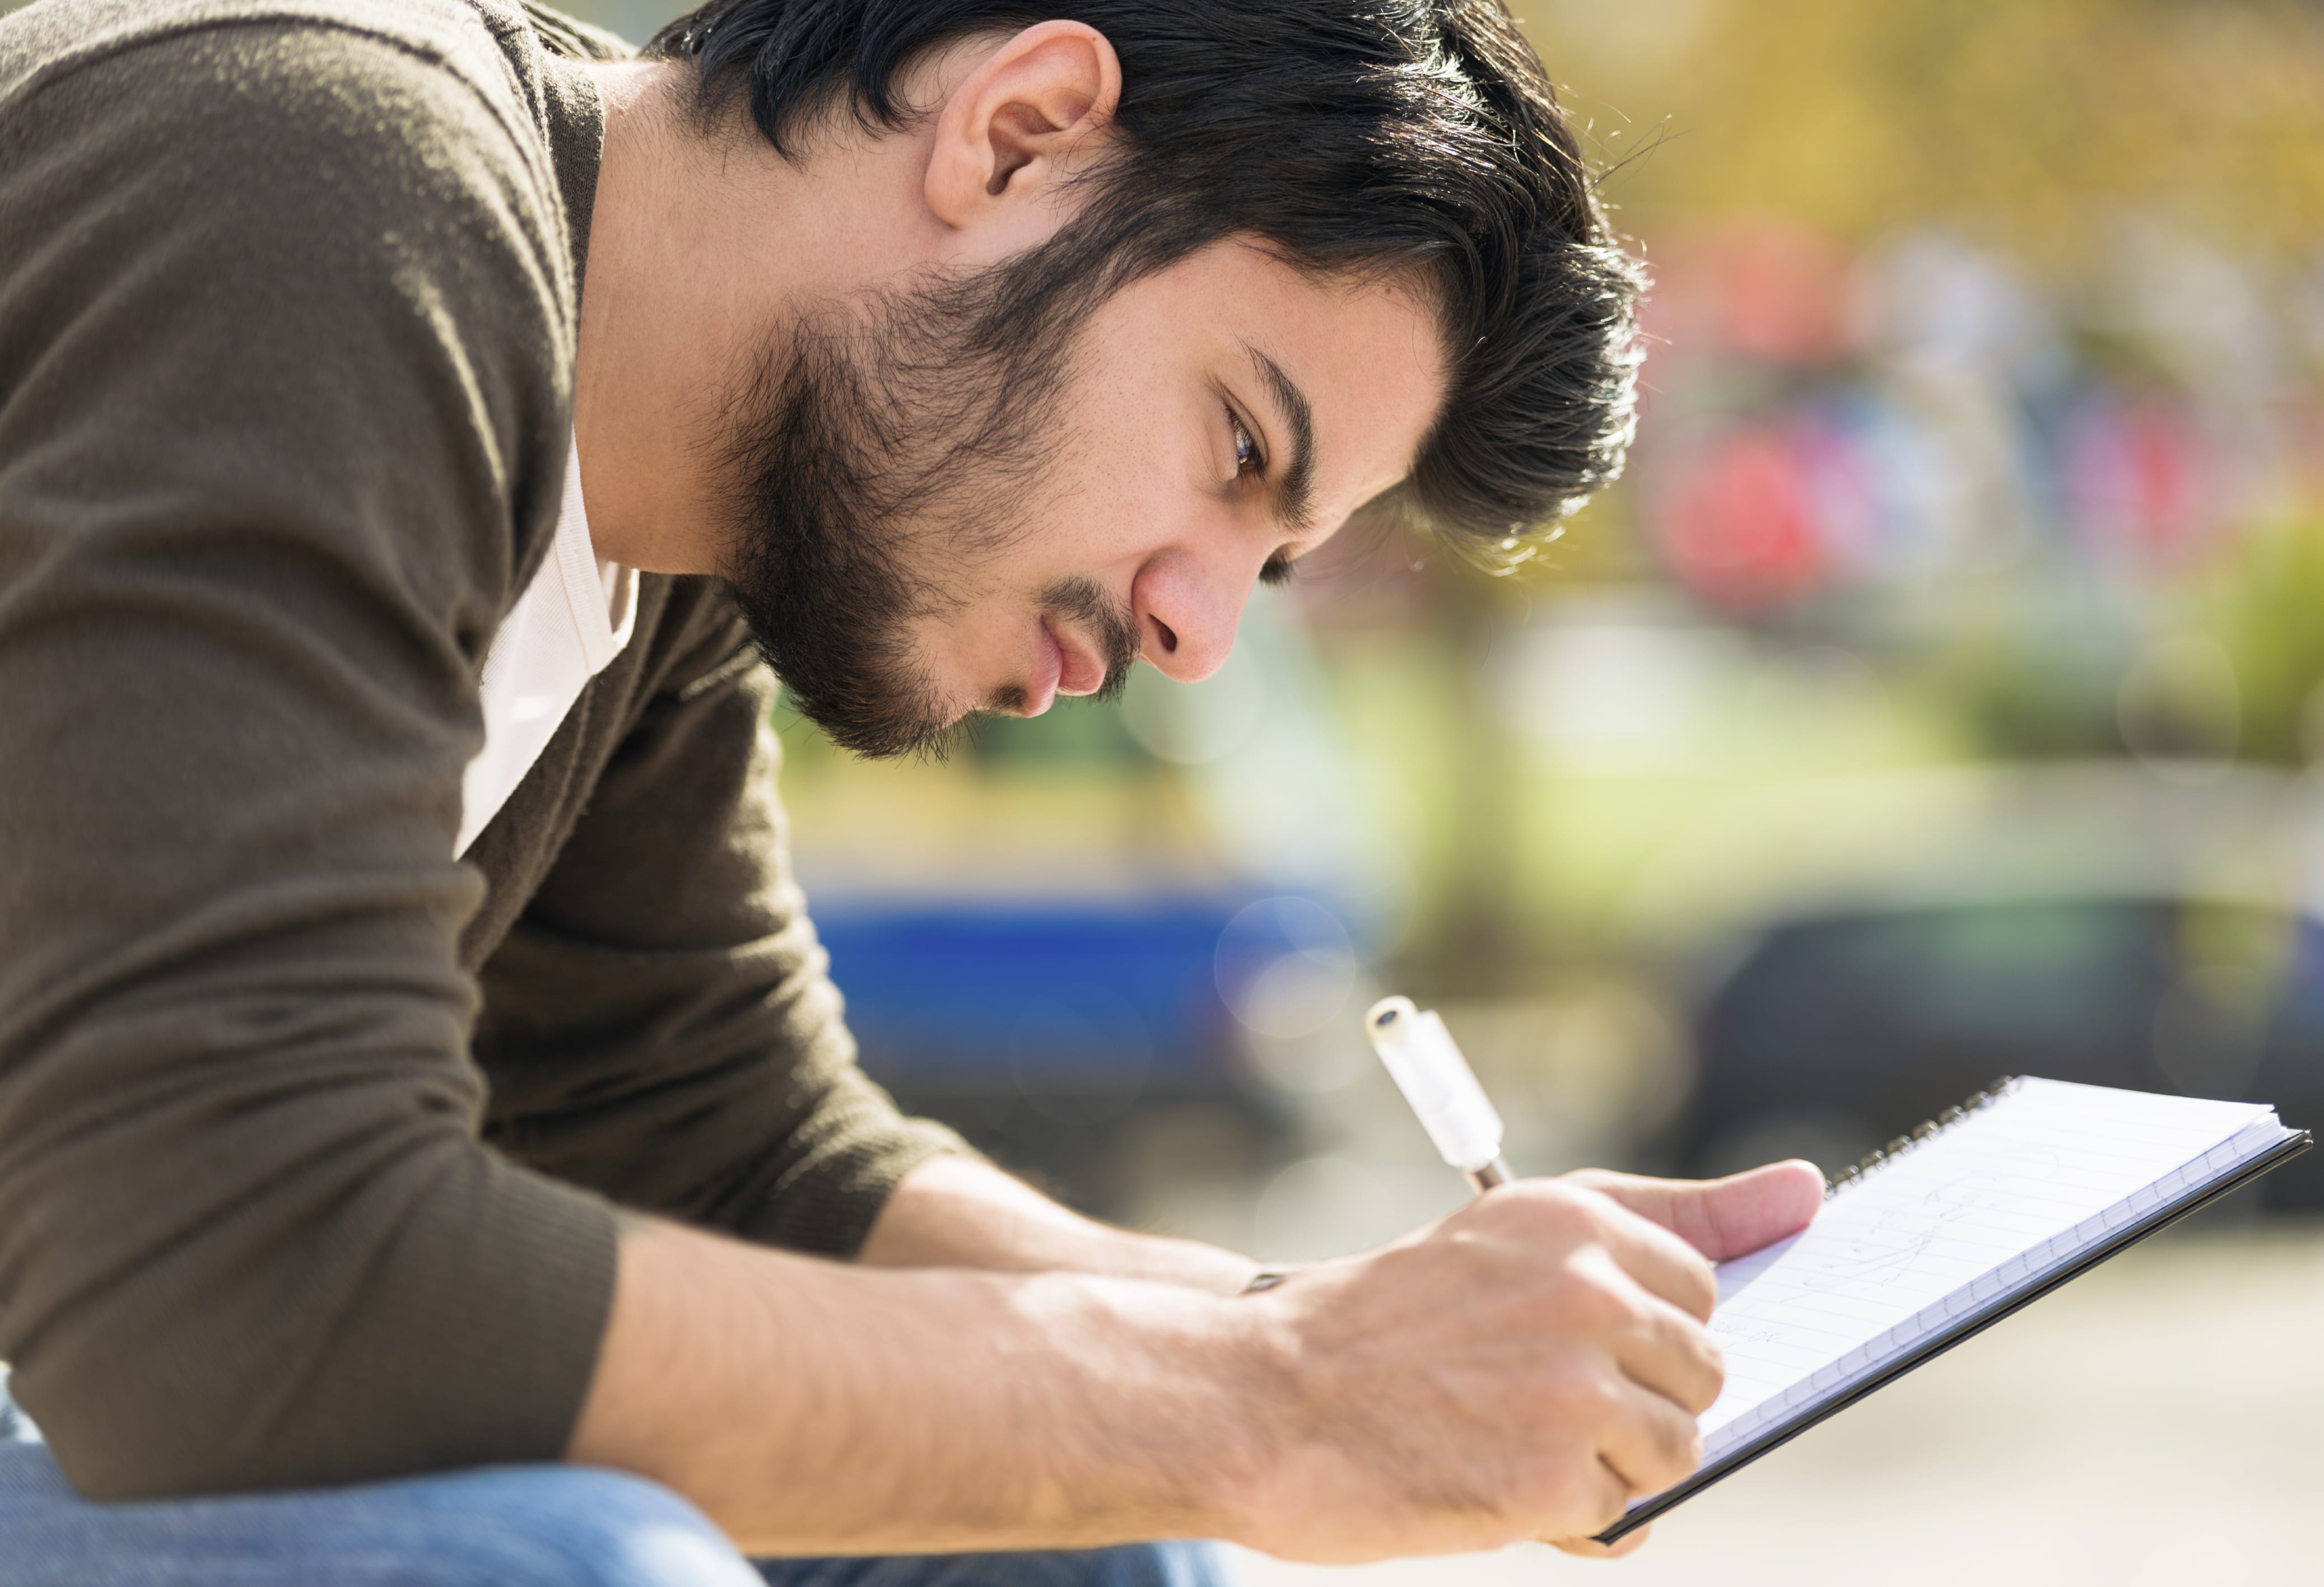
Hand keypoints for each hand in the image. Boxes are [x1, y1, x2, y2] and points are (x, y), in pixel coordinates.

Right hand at [1224, 1160, 1821, 1563]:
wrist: (1260, 1396)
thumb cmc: (1385, 1321)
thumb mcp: (1513, 1237)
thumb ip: (1665, 1218)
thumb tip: (1812, 1190)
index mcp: (1577, 1219)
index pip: (1702, 1287)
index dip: (1642, 1332)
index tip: (1580, 1343)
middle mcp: (1589, 1290)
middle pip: (1705, 1372)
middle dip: (1634, 1401)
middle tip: (1526, 1397)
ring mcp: (1574, 1386)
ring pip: (1676, 1449)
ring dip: (1605, 1463)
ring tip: (1504, 1438)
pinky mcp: (1554, 1476)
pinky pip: (1621, 1513)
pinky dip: (1565, 1515)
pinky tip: (1489, 1482)